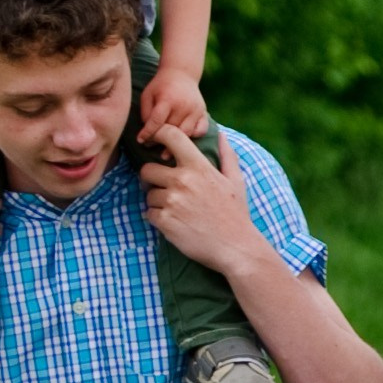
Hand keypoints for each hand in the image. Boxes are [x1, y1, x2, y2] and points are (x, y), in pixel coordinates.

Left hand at [136, 62, 211, 142]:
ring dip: (175, 144)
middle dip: (159, 140)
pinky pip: (200, 131)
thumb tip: (148, 132)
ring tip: (165, 150)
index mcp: (168, 99)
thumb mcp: (148, 95)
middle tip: (151, 144)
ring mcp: (196, 110)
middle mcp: (184, 105)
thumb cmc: (161, 85)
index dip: (147, 133)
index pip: (157, 121)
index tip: (140, 141)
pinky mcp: (203, 113)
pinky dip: (192, 137)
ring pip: (185, 134)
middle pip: (171, 130)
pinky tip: (183, 139)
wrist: (181, 73)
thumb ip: (146, 113)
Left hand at [137, 125, 264, 281]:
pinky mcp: (165, 222)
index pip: (171, 135)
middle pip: (147, 169)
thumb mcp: (235, 181)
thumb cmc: (236, 214)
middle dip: (152, 178)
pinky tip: (174, 223)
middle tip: (163, 187)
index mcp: (199, 167)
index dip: (158, 134)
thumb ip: (226, 155)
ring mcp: (172, 202)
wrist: (235, 248)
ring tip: (176, 210)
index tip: (155, 141)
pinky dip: (158, 219)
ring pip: (148, 195)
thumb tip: (220, 134)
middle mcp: (183, 181)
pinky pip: (149, 214)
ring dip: (157, 202)